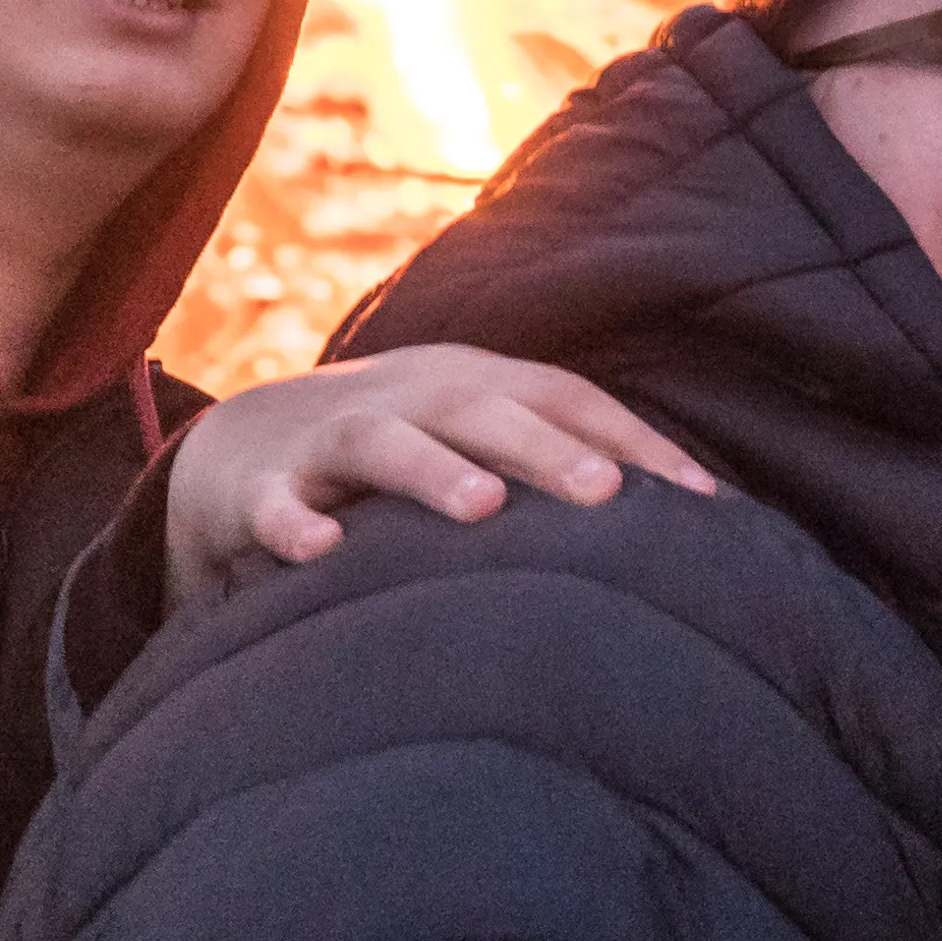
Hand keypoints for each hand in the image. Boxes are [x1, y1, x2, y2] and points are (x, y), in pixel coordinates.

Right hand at [162, 343, 717, 607]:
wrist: (236, 453)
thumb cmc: (396, 464)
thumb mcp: (474, 451)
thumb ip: (559, 482)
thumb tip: (695, 539)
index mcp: (472, 388)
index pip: (566, 399)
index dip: (634, 443)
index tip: (704, 504)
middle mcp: (409, 399)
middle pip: (482, 411)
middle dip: (545, 449)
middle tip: (606, 495)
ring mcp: (329, 440)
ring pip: (381, 443)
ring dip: (432, 469)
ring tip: (481, 508)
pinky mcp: (258, 490)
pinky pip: (273, 505)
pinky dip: (292, 525)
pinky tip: (319, 552)